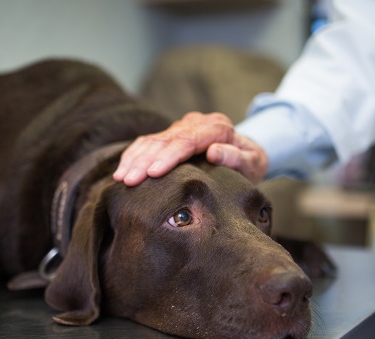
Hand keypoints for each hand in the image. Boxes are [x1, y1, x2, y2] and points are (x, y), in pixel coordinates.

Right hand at [113, 112, 268, 185]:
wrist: (247, 153)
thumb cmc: (251, 162)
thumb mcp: (253, 162)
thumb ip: (237, 157)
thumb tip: (214, 152)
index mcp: (217, 126)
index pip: (188, 140)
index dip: (169, 156)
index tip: (154, 172)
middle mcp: (196, 123)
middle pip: (165, 140)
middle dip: (144, 160)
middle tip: (128, 180)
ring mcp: (182, 127)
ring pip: (152, 140)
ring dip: (134, 159)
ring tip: (120, 178)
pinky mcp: (171, 135)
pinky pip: (148, 142)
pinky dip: (133, 155)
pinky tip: (121, 170)